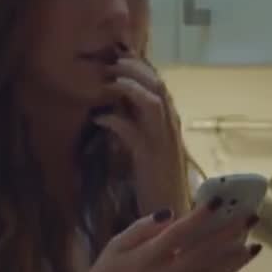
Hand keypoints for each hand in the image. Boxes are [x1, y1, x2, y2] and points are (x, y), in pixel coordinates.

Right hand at [73, 199, 261, 271]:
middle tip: (253, 219)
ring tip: (254, 247)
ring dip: (234, 261)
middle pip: (205, 254)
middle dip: (231, 235)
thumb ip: (142, 229)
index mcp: (147, 258)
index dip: (202, 217)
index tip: (220, 202)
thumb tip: (171, 214)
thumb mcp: (114, 247)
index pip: (181, 233)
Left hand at [92, 57, 187, 214]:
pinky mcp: (150, 158)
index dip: (141, 66)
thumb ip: (141, 126)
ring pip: (151, 100)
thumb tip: (120, 107)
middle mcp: (171, 127)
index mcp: (172, 122)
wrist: (171, 217)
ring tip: (107, 81)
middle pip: (157, 84)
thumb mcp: (150, 148)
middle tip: (111, 60)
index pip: (160, 83)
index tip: (120, 54)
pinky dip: (114, 119)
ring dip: (128, 86)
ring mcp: (163, 141)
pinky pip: (132, 130)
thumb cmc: (158, 184)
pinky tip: (99, 118)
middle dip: (133, 68)